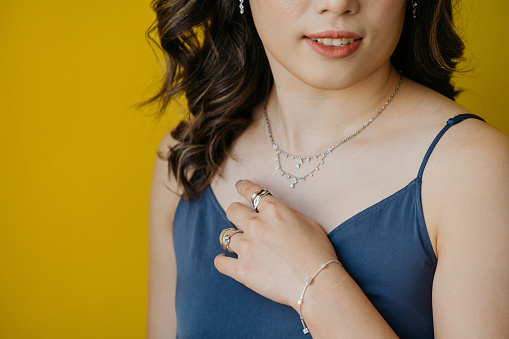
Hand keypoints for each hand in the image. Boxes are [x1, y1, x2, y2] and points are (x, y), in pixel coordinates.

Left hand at [214, 180, 339, 308]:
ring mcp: (247, 247)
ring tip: (240, 245)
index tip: (239, 186)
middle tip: (240, 220)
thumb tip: (277, 214)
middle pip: (232, 210)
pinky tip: (225, 260)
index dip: (243, 187)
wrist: (316, 283)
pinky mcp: (242, 270)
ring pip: (226, 236)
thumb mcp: (309, 223)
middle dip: (236, 213)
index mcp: (273, 210)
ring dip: (234, 239)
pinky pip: (221, 263)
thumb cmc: (318, 253)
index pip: (251, 191)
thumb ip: (289, 214)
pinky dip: (222, 261)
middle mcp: (256, 225)